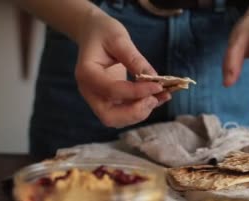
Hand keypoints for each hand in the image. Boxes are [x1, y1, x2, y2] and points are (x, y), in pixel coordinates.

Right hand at [74, 9, 170, 127]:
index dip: (136, 92)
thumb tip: (153, 78)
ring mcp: (98, 99)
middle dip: (135, 112)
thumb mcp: (119, 38)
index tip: (158, 85)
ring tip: (161, 96)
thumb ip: (134, 58)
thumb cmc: (103, 32)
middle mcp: (89, 92)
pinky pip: (125, 113)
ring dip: (141, 112)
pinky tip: (157, 97)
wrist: (93, 34)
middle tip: (155, 98)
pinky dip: (142, 109)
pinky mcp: (109, 101)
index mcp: (87, 73)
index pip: (112, 90)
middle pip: (109, 116)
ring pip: (118, 120)